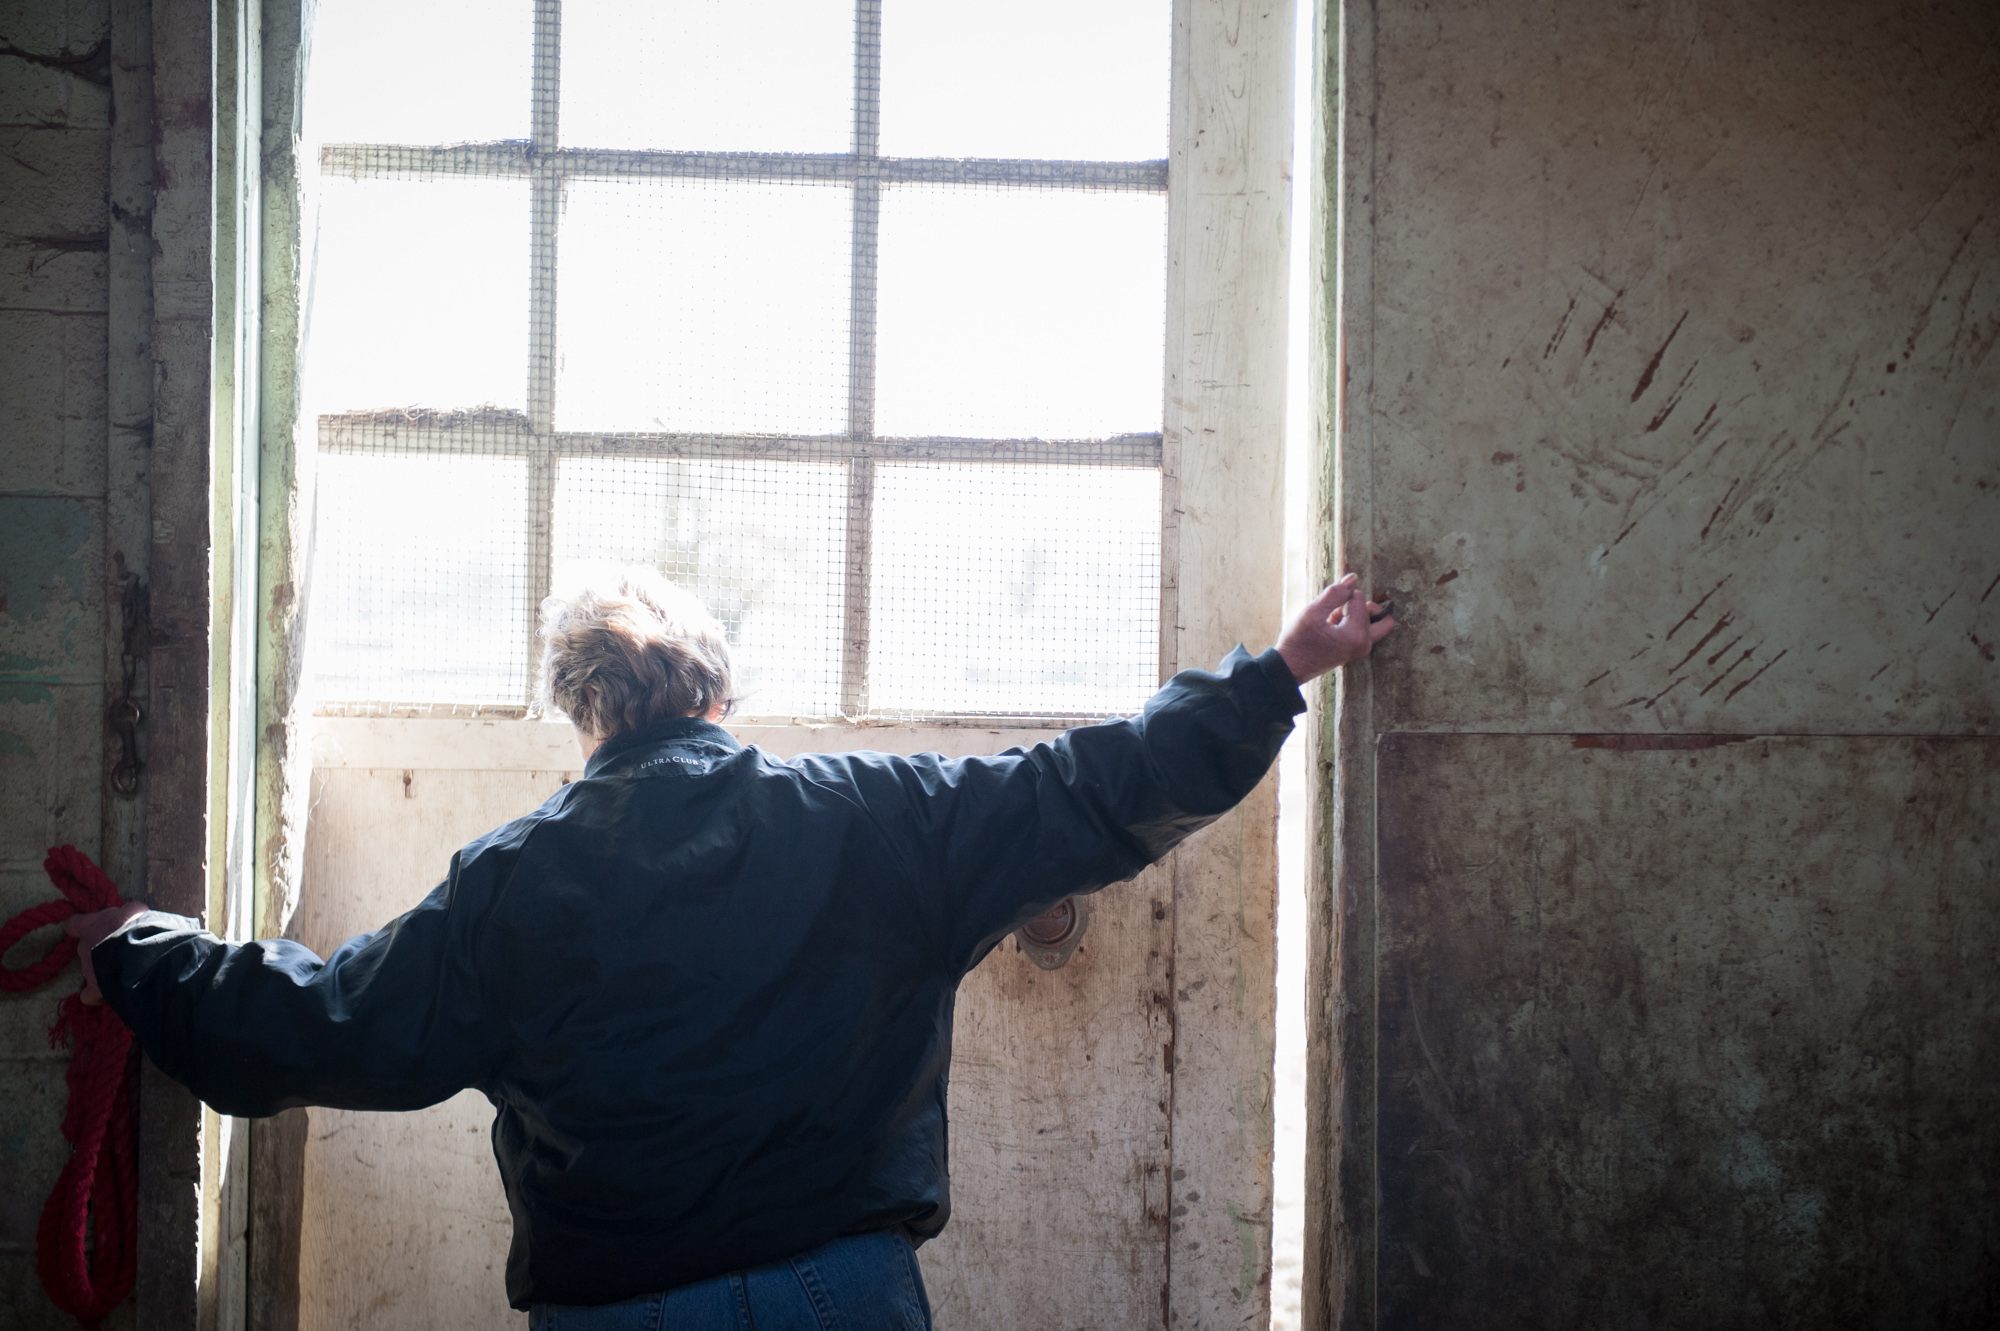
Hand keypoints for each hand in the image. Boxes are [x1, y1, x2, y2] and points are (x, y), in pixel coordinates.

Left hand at [62, 902, 147, 1004]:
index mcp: (91, 926)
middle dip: (102, 950)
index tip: (89, 929)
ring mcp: (87, 969)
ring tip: (126, 972)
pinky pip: (90, 995)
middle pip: (87, 948)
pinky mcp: (95, 989)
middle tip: (122, 951)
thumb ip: (128, 914)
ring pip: (92, 970)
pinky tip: (110, 995)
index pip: (74, 924)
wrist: (141, 955)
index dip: (81, 927)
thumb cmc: (139, 928)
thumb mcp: (136, 912)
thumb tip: (130, 915)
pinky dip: (98, 996)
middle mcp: (84, 947)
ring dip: (106, 970)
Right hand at [1275, 573, 1394, 683]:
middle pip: (1380, 615)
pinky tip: (1332, 627)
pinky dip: (1353, 623)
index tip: (1326, 607)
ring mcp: (1361, 649)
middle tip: (1343, 609)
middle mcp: (1364, 644)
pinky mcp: (1356, 650)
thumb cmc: (1298, 641)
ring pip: (1374, 622)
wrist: (1290, 667)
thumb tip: (1353, 577)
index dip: (1341, 596)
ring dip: (1357, 615)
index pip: (1359, 598)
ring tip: (1334, 620)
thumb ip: (1335, 593)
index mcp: (1356, 635)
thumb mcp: (1312, 612)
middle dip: (1363, 606)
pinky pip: (1365, 630)